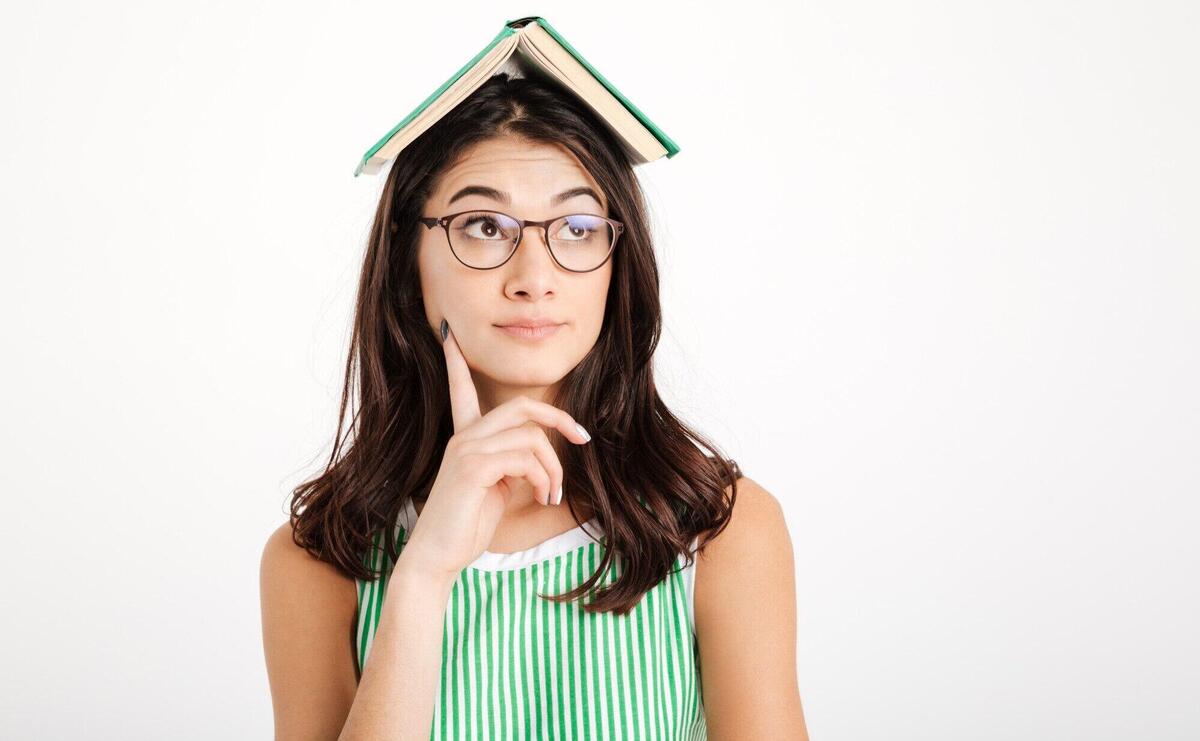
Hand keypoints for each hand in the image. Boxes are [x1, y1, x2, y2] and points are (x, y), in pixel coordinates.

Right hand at [398, 319, 592, 581]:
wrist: (438, 557)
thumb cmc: (466, 526)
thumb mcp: (498, 489)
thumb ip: (516, 466)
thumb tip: (545, 462)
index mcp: (465, 438)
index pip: (460, 390)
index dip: (456, 362)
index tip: (447, 335)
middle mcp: (463, 437)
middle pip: (522, 407)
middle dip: (559, 418)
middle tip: (582, 439)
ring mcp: (466, 449)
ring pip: (531, 437)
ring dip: (554, 467)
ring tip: (550, 493)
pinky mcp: (473, 467)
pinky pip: (526, 458)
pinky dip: (543, 478)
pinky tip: (541, 498)